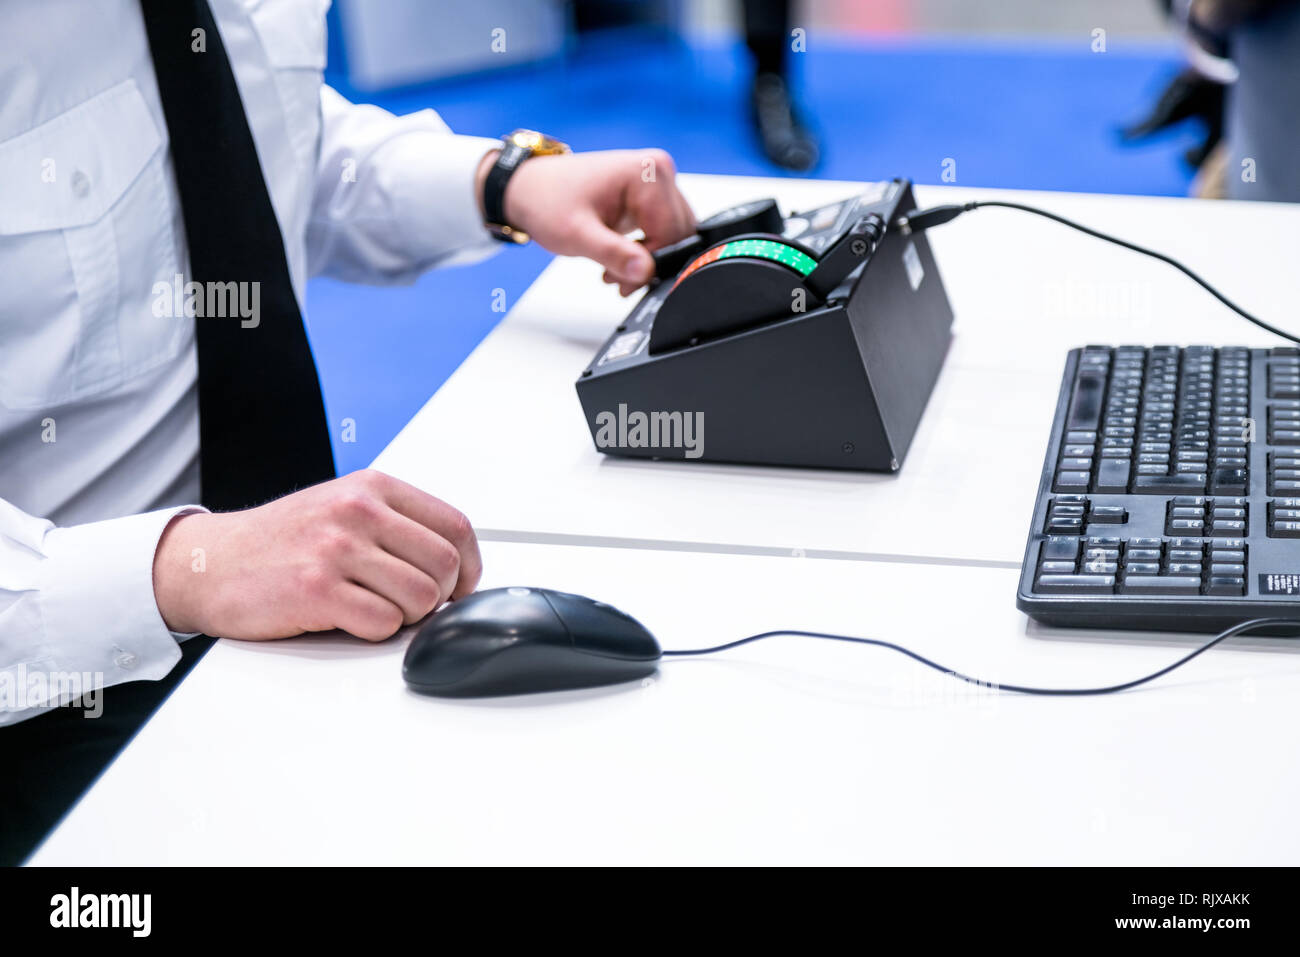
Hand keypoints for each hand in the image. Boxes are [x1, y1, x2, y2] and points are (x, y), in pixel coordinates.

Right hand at [152, 470, 481, 640]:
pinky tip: (350, 619)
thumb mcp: (344, 507)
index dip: (469, 567)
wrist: (210, 562)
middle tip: (411, 605)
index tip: (459, 587)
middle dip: (438, 597)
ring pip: (421, 598)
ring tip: (373, 608)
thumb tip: (459, 565)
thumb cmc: (283, 541)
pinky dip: (376, 632)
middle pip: (446, 566)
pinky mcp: (317, 590)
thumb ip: (399, 525)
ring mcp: (337, 549)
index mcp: (373, 488)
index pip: (456, 527)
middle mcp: (358, 511)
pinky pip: (384, 624)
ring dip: (406, 617)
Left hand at [478, 148, 696, 294]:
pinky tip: (620, 257)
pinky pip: (663, 229)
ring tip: (614, 269)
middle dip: (650, 263)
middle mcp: (657, 171)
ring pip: (673, 234)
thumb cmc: (547, 201)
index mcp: (647, 173)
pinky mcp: (649, 194)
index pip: (672, 233)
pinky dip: (646, 249)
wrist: (529, 189)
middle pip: (678, 233)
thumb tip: (646, 272)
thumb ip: (614, 255)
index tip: (624, 280)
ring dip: (648, 259)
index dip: (652, 264)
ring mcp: (655, 181)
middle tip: (617, 279)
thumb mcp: (578, 234)